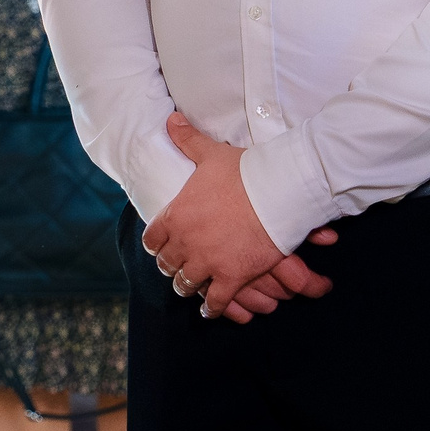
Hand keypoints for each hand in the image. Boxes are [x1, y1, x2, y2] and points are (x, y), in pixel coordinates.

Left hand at [142, 113, 332, 323]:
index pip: (153, 239)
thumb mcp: (209, 154)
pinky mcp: (232, 277)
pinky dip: (212, 308)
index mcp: (176, 216)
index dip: (156, 244)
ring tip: (191, 288)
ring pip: (187, 284)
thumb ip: (186, 140)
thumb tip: (170, 120)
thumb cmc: (243, 171)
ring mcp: (208, 263)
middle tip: (176, 268)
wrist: (276, 191)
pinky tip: (211, 309)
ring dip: (188, 286)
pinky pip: (216, 302)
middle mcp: (186, 243)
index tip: (160, 246)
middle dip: (172, 267)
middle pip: (168, 265)